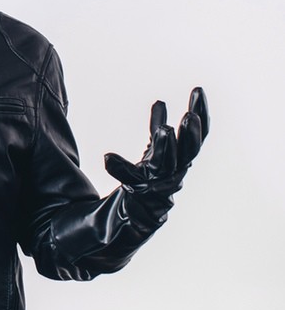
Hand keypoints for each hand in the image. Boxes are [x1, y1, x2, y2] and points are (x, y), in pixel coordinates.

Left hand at [104, 87, 208, 214]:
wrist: (135, 218)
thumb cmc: (147, 183)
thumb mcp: (154, 151)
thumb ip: (157, 129)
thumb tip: (160, 102)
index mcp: (180, 160)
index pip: (197, 135)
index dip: (201, 113)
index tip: (198, 90)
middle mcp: (174, 173)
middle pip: (189, 153)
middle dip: (191, 134)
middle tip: (190, 115)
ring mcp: (158, 187)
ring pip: (166, 168)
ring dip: (165, 148)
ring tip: (164, 129)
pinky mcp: (140, 198)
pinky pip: (132, 183)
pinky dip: (121, 169)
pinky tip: (108, 158)